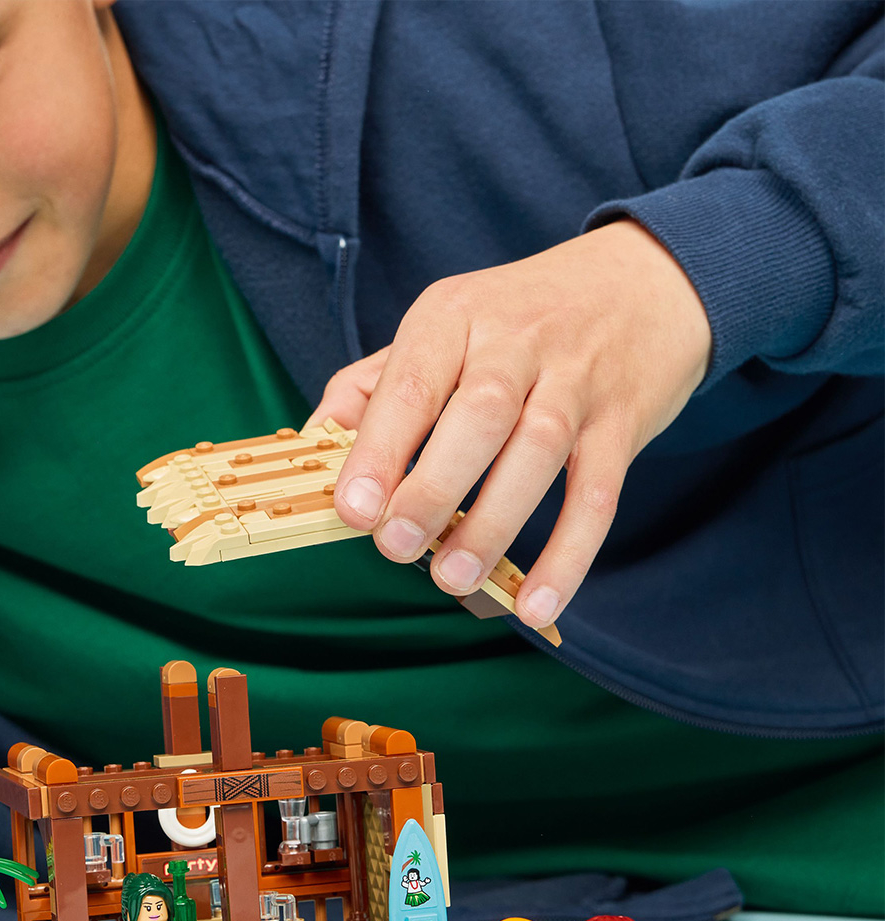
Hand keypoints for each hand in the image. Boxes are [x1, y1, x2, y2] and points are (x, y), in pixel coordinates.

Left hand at [313, 220, 710, 628]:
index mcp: (454, 316)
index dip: (379, 448)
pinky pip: (598, 494)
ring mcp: (576, 380)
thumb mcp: (442, 326)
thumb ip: (372, 387)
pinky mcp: (622, 422)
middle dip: (432, 487)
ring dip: (493, 523)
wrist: (643, 283)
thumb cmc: (518, 320)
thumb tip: (310, 448)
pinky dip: (568, 556)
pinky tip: (537, 605)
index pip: (412, 382)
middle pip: (477, 414)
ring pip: (537, 451)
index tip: (353, 509)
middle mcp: (517, 341)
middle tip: (397, 547)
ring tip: (455, 578)